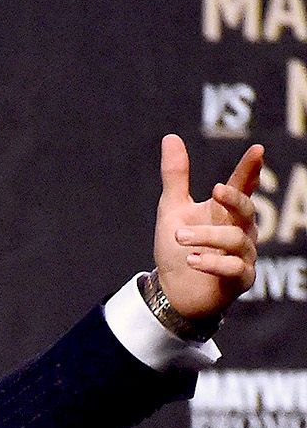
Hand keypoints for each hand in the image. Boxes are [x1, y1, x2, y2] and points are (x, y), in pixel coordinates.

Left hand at [154, 136, 263, 322]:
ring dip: (207, 236)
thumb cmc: (177, 248)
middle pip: (247, 209)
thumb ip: (176, 176)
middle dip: (233, 199)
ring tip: (179, 237)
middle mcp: (241, 230)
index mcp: (226, 211)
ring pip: (235, 239)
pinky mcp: (239, 279)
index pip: (244, 185)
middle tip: (215, 191)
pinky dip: (213, 263)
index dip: (251, 169)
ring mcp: (243, 255)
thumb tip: (171, 137)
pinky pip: (234, 268)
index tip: (257, 150)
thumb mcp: (172, 209)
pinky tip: (192, 260)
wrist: (172, 291)